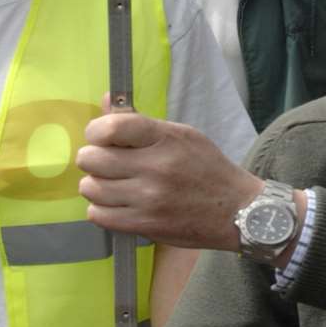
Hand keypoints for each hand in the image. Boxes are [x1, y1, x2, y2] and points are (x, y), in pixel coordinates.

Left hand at [78, 109, 263, 252]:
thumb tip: (104, 100)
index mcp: (165, 138)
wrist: (235, 211)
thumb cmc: (207, 168)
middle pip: (91, 159)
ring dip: (96, 185)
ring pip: (90, 188)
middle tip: (107, 163)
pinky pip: (98, 215)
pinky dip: (101, 210)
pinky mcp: (144, 225)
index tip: (102, 138)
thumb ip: (140, 122)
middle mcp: (155, 168)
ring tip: (113, 185)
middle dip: (93, 159)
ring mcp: (148, 200)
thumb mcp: (182, 135)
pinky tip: (117, 204)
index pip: (110, 127)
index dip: (96, 132)